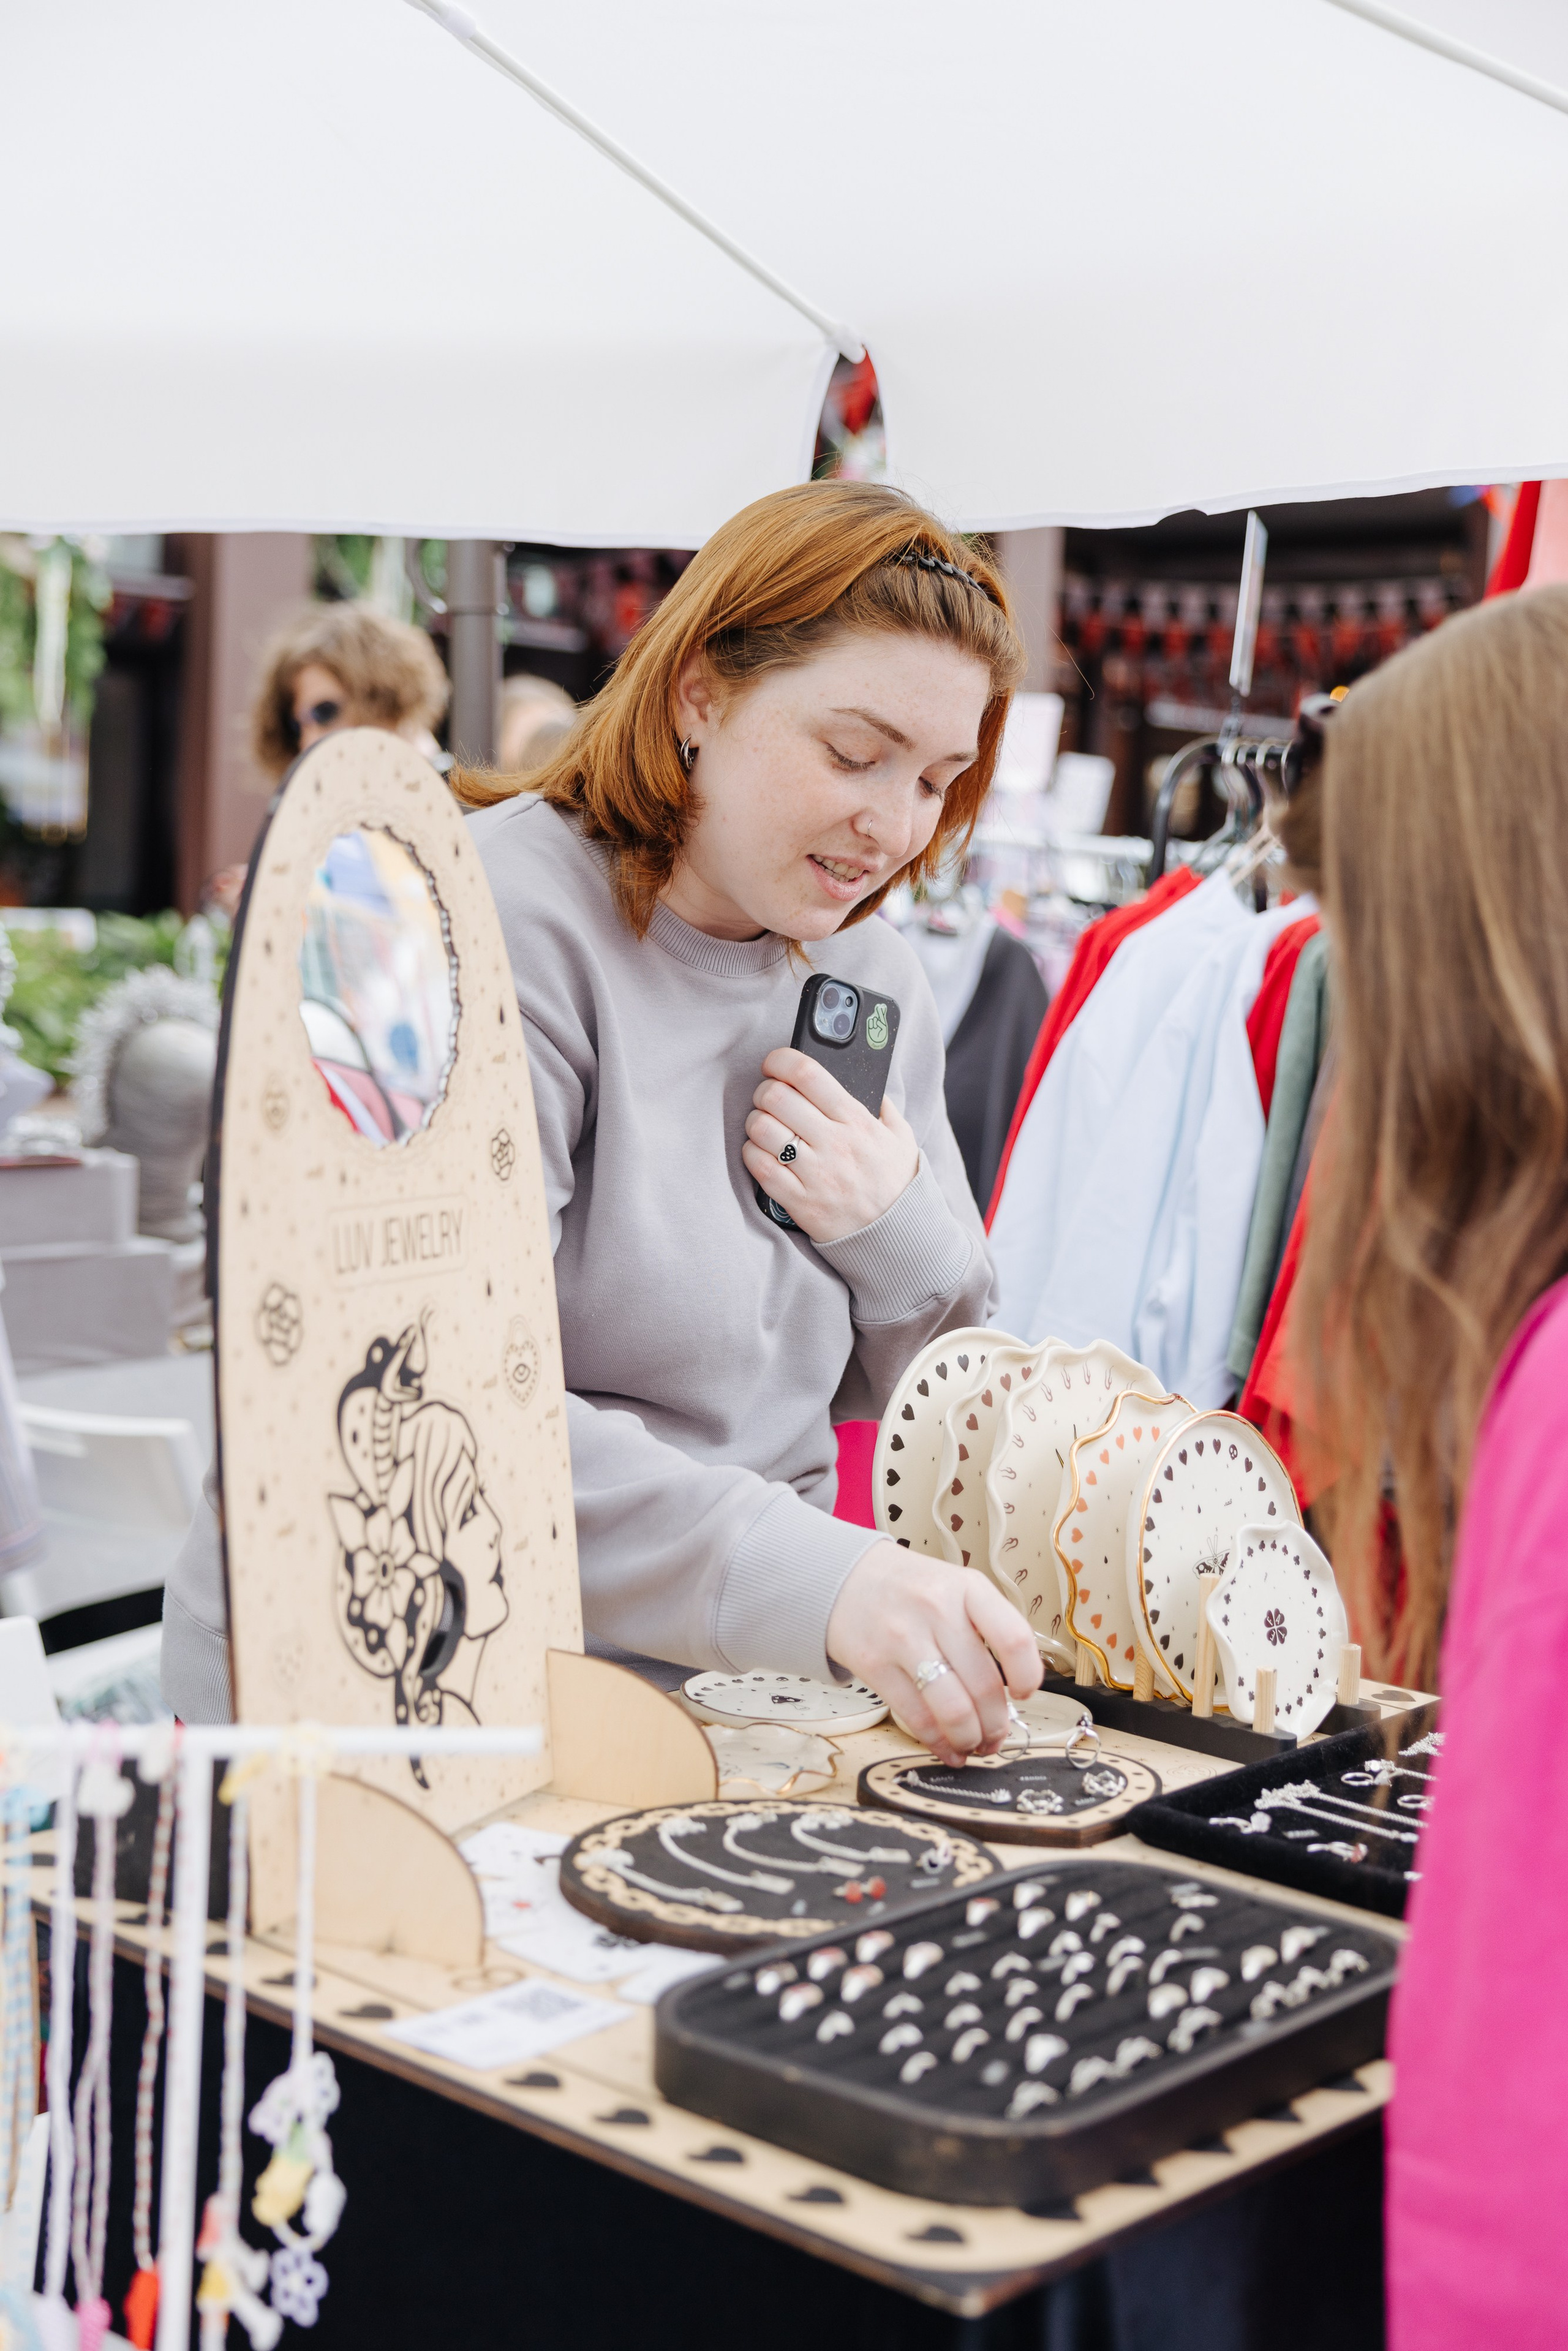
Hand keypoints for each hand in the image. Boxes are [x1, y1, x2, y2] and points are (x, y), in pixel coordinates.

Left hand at [743, 1047, 917, 1242]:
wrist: (897, 1236)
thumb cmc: (896, 1183)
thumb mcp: (902, 1138)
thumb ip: (884, 1107)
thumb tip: (868, 1083)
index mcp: (857, 1121)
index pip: (808, 1074)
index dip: (782, 1060)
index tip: (775, 1063)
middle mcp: (834, 1144)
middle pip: (777, 1097)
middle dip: (764, 1090)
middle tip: (768, 1097)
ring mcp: (815, 1174)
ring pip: (763, 1130)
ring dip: (756, 1122)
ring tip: (765, 1126)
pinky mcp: (800, 1201)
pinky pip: (760, 1168)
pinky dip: (753, 1154)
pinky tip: (762, 1153)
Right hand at [826, 1543, 1042, 1766]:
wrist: (845, 1579)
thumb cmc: (911, 1589)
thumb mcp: (957, 1587)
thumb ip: (987, 1628)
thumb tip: (1012, 1691)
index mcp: (968, 1588)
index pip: (1013, 1638)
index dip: (1027, 1676)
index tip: (1025, 1693)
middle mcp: (937, 1610)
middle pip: (984, 1685)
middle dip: (997, 1724)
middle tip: (997, 1736)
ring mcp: (903, 1638)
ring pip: (952, 1709)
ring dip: (969, 1739)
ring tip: (973, 1744)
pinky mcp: (875, 1665)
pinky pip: (916, 1718)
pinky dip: (938, 1743)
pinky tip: (947, 1748)